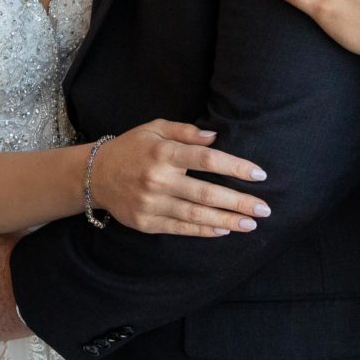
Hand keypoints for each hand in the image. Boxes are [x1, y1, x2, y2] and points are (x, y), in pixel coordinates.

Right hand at [92, 122, 268, 235]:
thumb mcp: (154, 128)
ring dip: (227, 220)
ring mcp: (151, 203)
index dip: (235, 167)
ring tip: (251, 223)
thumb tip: (215, 137)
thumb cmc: (131, 148)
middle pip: (206, 192)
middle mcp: (158, 179)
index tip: (258, 174)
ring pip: (196, 215)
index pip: (206, 159)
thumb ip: (185, 131)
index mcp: (163, 152)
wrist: (94, 176)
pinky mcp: (147, 223)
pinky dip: (205, 230)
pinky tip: (224, 229)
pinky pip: (181, 229)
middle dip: (239, 201)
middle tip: (264, 208)